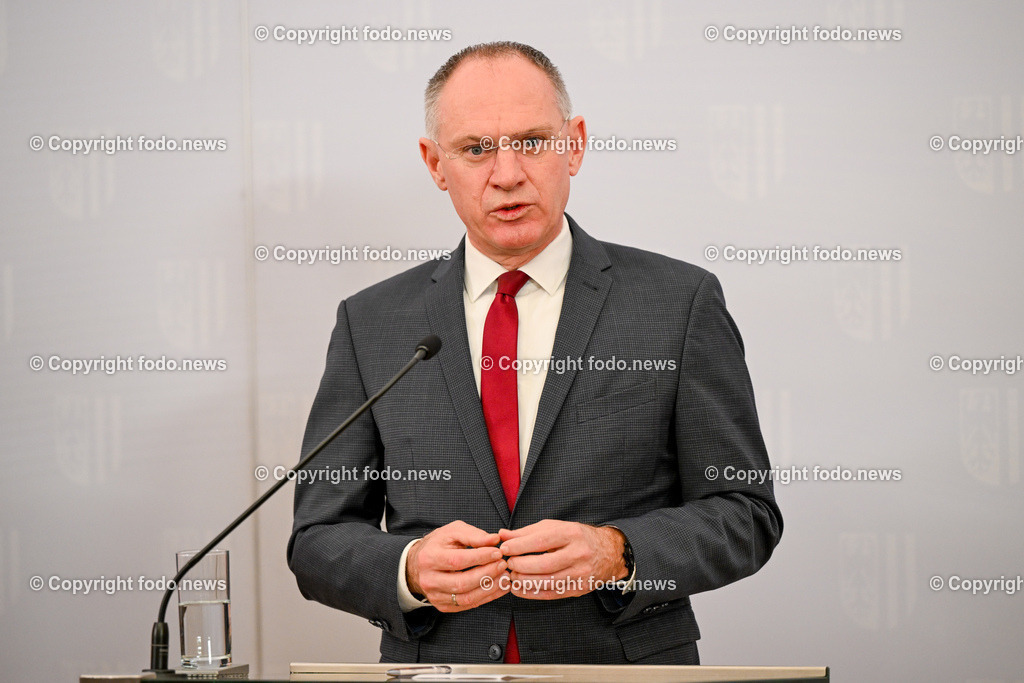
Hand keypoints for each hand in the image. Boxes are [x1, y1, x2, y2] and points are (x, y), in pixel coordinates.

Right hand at [406, 520, 508, 611]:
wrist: (418, 563)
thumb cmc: (439, 544)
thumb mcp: (453, 531)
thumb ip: (473, 534)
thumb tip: (495, 540)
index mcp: (429, 557)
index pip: (457, 560)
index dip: (480, 557)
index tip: (498, 552)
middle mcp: (429, 579)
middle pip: (462, 582)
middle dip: (487, 574)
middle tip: (503, 565)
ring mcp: (435, 595)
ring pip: (466, 598)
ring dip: (489, 589)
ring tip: (505, 577)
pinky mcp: (442, 606)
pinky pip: (467, 605)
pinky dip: (486, 597)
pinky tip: (498, 587)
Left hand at [498, 520, 626, 599]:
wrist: (609, 552)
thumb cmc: (577, 537)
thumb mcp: (555, 527)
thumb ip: (528, 532)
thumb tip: (503, 535)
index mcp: (571, 534)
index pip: (541, 541)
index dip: (519, 546)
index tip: (504, 548)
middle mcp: (579, 554)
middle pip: (544, 564)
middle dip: (521, 565)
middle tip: (507, 564)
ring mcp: (581, 574)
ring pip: (547, 582)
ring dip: (524, 581)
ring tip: (511, 577)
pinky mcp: (579, 589)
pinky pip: (552, 594)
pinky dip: (532, 593)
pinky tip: (519, 589)